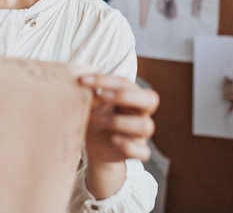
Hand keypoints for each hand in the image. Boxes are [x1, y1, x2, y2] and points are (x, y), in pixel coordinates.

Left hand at [78, 74, 158, 197]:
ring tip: (101, 121)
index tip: (83, 81)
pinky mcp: (137, 151)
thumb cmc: (95, 117)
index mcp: (131, 95)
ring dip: (122, 122)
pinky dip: (129, 146)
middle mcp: (140, 112)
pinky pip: (143, 151)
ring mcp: (141, 133)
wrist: (96, 147)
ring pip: (145, 126)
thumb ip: (91, 98)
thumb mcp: (91, 106)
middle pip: (150, 99)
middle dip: (126, 96)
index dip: (105, 80)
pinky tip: (113, 140)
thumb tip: (81, 88)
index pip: (126, 83)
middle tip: (102, 95)